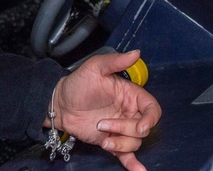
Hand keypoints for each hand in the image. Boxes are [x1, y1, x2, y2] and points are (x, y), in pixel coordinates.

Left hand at [52, 50, 161, 170]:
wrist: (60, 104)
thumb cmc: (78, 83)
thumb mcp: (95, 68)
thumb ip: (115, 61)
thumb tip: (136, 53)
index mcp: (130, 95)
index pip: (151, 109)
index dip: (150, 119)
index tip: (141, 126)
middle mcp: (129, 113)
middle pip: (142, 128)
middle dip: (125, 130)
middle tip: (102, 124)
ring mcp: (121, 129)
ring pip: (134, 143)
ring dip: (120, 143)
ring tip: (102, 137)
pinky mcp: (112, 142)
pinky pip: (127, 155)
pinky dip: (133, 164)